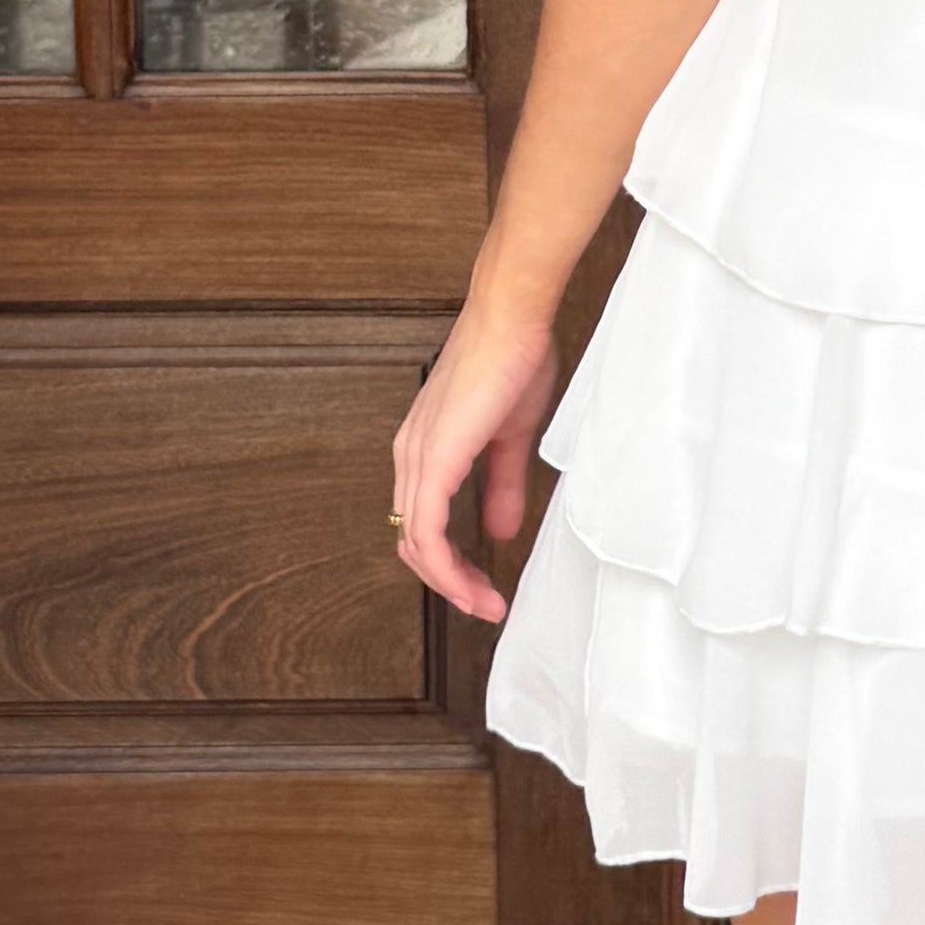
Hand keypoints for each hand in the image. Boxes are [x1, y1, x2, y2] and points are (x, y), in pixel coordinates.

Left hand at [389, 288, 559, 620]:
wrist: (512, 319)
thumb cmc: (512, 359)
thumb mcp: (511, 436)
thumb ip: (501, 485)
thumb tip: (501, 531)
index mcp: (427, 450)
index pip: (425, 523)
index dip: (451, 563)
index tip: (486, 588)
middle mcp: (412, 457)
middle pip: (415, 542)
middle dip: (451, 583)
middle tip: (486, 605)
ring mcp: (418, 459)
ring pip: (417, 544)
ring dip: (450, 583)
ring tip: (484, 604)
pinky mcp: (432, 460)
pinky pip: (426, 531)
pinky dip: (446, 567)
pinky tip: (471, 584)